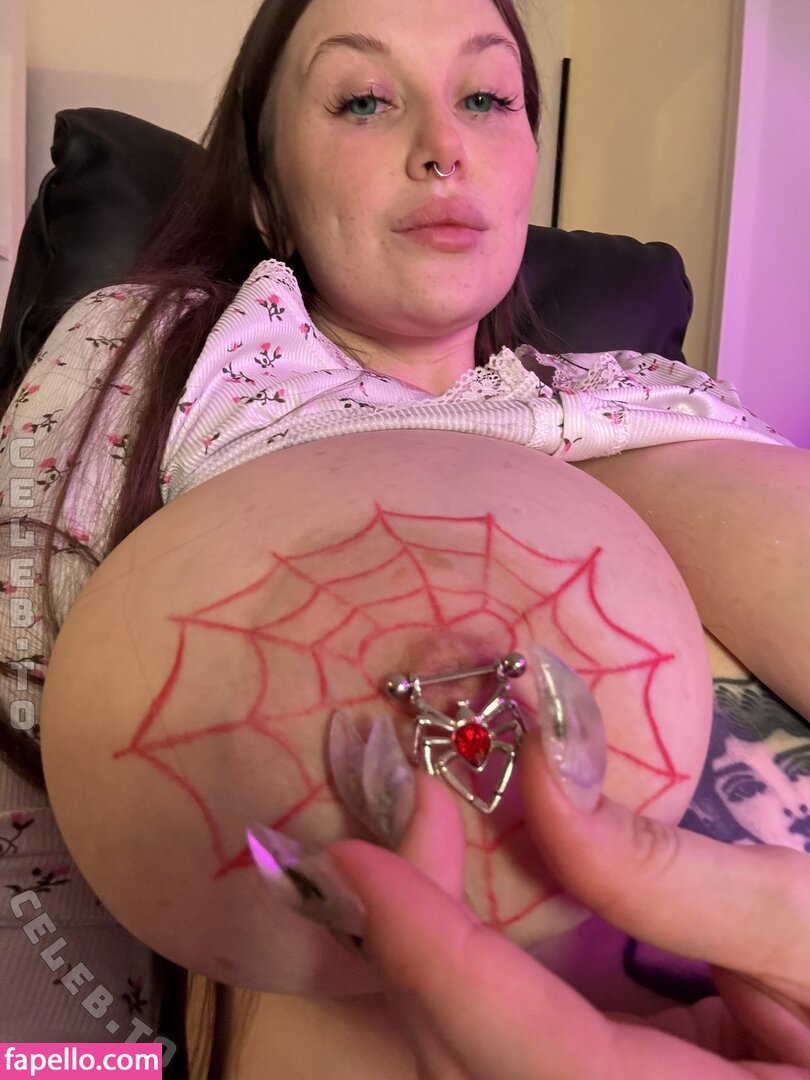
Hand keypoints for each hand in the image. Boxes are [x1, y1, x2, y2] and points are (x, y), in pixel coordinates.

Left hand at [330, 731, 809, 1079]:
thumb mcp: (805, 929)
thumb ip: (670, 874)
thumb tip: (539, 769)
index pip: (537, 1061)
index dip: (436, 960)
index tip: (359, 861)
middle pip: (471, 1071)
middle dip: (414, 949)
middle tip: (407, 820)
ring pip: (462, 1071)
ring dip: (420, 964)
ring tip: (418, 850)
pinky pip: (490, 1059)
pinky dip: (453, 982)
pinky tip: (452, 909)